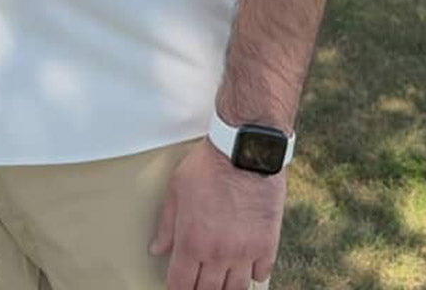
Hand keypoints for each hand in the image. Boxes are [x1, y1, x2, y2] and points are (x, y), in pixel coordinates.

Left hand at [149, 137, 285, 288]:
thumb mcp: (177, 188)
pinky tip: (247, 265)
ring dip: (227, 287)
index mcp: (192, 241)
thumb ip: (167, 223)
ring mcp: (245, 251)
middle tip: (199, 283)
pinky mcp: (267, 243)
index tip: (178, 286)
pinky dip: (254, 274)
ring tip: (222, 279)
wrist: (245, 149)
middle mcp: (218, 253)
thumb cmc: (209, 164)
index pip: (180, 285)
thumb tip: (158, 248)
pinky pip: (262, 274)